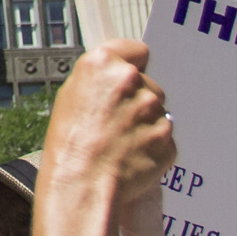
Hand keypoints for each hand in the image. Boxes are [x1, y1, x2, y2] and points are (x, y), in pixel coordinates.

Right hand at [35, 41, 172, 224]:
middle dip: (138, 100)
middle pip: (148, 84)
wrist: (81, 185)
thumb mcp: (70, 97)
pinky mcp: (167, 137)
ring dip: (146, 124)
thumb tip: (119, 79)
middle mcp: (132, 80)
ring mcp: (153, 109)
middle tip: (115, 122)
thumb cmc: (69, 145)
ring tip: (121, 143)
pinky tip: (131, 157)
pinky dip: (152, 146)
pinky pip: (164, 137)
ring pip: (157, 112)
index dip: (132, 65)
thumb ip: (100, 80)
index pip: (137, 50)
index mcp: (104, 63)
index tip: (127, 80)